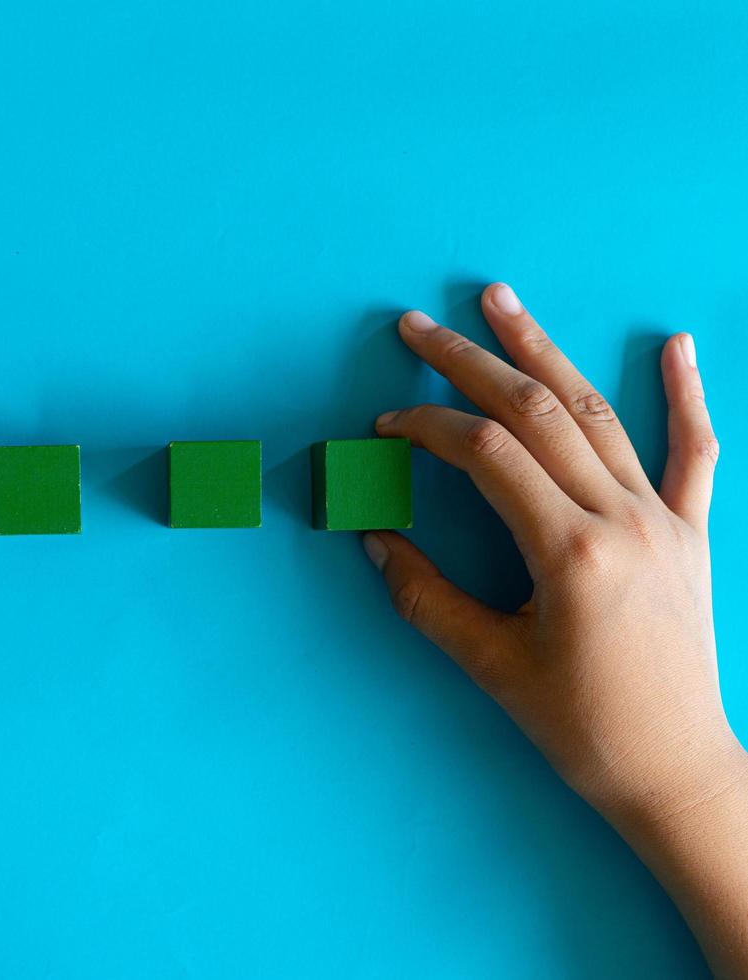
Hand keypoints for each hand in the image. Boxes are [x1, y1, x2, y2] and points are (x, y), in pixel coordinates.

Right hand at [366, 283, 746, 973]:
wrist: (675, 769)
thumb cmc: (581, 728)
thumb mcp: (490, 665)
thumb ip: (426, 596)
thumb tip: (376, 539)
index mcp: (570, 552)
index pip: (489, 455)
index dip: (429, 428)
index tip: (387, 424)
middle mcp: (622, 521)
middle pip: (538, 413)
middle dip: (471, 362)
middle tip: (420, 325)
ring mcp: (664, 521)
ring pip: (600, 414)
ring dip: (547, 353)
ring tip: (503, 301)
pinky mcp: (691, 534)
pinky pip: (695, 452)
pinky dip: (687, 396)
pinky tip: (679, 346)